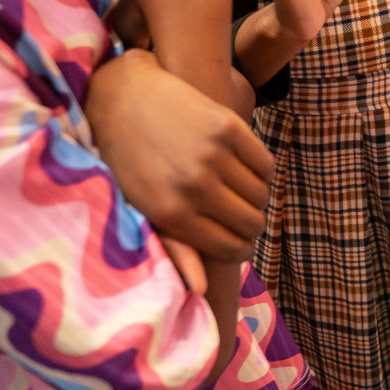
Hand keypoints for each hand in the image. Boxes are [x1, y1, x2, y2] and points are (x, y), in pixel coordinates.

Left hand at [83, 48, 274, 263]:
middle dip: (251, 226)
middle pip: (252, 222)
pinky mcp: (227, 126)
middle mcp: (195, 186)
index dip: (241, 249)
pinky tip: (245, 169)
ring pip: (262, 194)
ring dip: (257, 198)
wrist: (123, 98)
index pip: (232, 248)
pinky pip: (265, 163)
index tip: (239, 242)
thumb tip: (201, 291)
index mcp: (172, 214)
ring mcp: (213, 155)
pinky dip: (262, 172)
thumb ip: (175, 249)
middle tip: (241, 216)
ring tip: (240, 192)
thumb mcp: (141, 211)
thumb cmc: (128, 162)